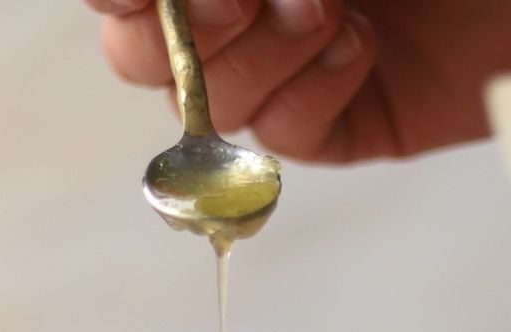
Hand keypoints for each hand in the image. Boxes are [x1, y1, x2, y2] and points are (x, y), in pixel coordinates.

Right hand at [84, 0, 510, 162]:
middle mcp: (258, 1)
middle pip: (145, 54)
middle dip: (179, 31)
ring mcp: (305, 65)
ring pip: (218, 100)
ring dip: (258, 54)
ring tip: (332, 5)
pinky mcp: (357, 121)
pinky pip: (292, 139)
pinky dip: (312, 97)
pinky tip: (365, 47)